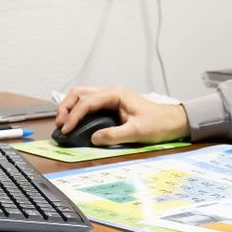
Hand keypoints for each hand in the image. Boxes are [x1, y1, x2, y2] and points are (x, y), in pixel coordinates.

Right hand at [55, 86, 189, 145]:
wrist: (171, 121)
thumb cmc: (158, 124)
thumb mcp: (137, 132)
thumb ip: (114, 135)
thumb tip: (94, 138)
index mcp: (116, 94)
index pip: (87, 102)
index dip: (74, 115)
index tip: (65, 129)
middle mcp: (111, 92)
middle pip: (80, 93)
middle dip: (66, 107)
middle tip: (60, 124)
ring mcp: (110, 97)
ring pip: (82, 96)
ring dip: (70, 107)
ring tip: (63, 123)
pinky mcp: (111, 105)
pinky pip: (89, 104)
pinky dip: (77, 110)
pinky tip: (74, 121)